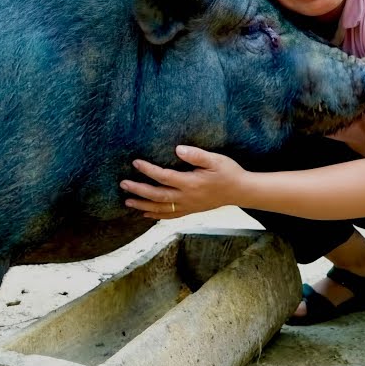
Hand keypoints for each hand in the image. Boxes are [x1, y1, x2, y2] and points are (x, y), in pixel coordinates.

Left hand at [119, 145, 246, 218]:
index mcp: (191, 183)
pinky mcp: (191, 210)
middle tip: (123, 184)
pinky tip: (146, 214)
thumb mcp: (215, 159)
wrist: (241, 191)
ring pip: (162, 208)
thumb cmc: (228, 172)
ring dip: (143, 205)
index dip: (148, 170)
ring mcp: (189, 206)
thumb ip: (196, 155)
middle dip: (139, 190)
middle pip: (158, 195)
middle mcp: (187, 197)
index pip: (164, 176)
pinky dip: (157, 216)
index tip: (135, 162)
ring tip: (128, 201)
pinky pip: (171, 216)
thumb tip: (178, 149)